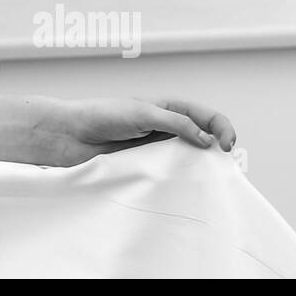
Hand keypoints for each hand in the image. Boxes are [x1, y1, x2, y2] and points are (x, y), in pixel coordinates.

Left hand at [44, 96, 237, 166]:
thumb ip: (176, 124)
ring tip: (207, 178)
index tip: (225, 146)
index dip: (222, 128)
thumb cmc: (102, 115)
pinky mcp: (145, 166)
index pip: (207, 116)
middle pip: (203, 138)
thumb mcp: (143, 113)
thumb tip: (208, 141)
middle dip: (218, 149)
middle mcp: (166, 127)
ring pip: (189, 159)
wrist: (70, 134)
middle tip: (223, 166)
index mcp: (168, 108)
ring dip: (200, 168)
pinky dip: (181, 180)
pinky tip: (184, 187)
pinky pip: (170, 174)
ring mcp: (156, 148)